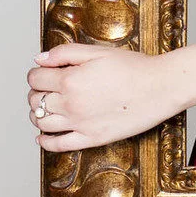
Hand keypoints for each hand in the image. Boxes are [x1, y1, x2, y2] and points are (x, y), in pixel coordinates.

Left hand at [26, 41, 180, 150]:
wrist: (160, 87)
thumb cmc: (134, 67)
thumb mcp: (97, 51)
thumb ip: (65, 53)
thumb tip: (39, 59)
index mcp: (71, 80)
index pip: (36, 79)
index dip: (36, 73)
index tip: (42, 72)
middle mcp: (71, 104)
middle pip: (36, 101)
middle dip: (36, 92)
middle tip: (45, 87)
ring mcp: (80, 124)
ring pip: (42, 123)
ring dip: (37, 114)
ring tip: (45, 107)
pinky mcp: (91, 139)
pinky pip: (58, 145)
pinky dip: (45, 142)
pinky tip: (43, 136)